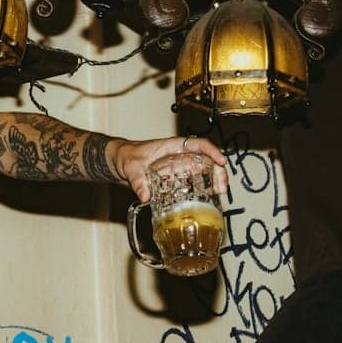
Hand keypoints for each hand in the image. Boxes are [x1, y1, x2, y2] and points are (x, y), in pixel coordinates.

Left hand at [111, 134, 228, 201]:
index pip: (198, 144)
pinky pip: (193, 182)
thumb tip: (145, 196)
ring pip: (203, 170)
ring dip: (214, 180)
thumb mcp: (131, 167)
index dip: (212, 151)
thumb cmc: (126, 156)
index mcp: (173, 146)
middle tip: (222, 186)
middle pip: (206, 159)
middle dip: (218, 170)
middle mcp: (180, 155)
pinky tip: (207, 198)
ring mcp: (179, 167)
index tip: (221, 161)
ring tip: (219, 193)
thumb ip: (137, 180)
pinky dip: (202, 188)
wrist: (119, 162)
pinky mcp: (176, 179)